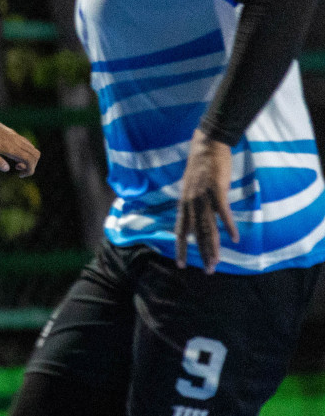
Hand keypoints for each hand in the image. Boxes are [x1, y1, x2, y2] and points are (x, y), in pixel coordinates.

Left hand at [0, 105, 39, 175]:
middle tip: (18, 170)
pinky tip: (11, 155)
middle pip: (35, 154)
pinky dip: (25, 152)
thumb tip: (7, 169)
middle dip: (31, 166)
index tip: (19, 175)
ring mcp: (14, 135)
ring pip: (31, 148)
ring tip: (15, 164)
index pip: (30, 159)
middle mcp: (15, 140)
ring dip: (28, 158)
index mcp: (9, 146)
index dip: (30, 170)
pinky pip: (25, 143)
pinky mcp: (11, 133)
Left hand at [174, 129, 238, 272]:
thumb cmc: (199, 167)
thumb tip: (192, 219)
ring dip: (213, 246)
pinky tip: (235, 238)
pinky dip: (229, 226)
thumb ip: (191, 204)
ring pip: (208, 227)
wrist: (206, 145)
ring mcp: (203, 197)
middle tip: (208, 271)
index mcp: (183, 204)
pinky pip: (223, 212)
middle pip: (196, 234)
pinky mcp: (217, 190)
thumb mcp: (189, 188)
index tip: (181, 264)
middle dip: (201, 254)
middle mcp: (191, 203)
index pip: (180, 231)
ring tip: (217, 261)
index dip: (180, 248)